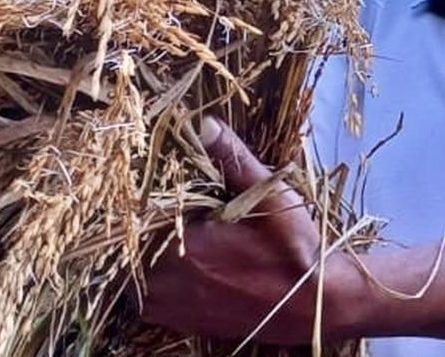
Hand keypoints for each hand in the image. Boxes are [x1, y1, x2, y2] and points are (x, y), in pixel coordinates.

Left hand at [140, 117, 357, 344]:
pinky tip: (184, 261)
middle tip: (166, 206)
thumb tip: (202, 122)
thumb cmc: (293, 249)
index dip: (134, 197)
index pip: (130, 217)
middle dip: (141, 223)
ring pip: (134, 270)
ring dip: (146, 251)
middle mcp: (164, 284)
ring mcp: (168, 308)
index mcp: (178, 249)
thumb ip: (232, 158)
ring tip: (174, 231)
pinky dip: (157, 277)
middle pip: (129, 244)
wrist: (315, 307)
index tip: (142, 182)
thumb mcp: (268, 195)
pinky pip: (148, 296)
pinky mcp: (179, 322)